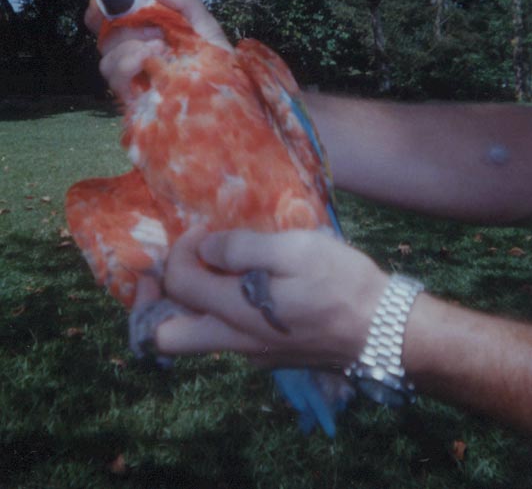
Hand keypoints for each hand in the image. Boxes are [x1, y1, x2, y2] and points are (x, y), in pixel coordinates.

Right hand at [85, 0, 231, 102]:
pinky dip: (129, 64)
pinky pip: (116, 80)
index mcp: (147, 32)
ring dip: (127, 48)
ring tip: (160, 46)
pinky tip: (153, 60)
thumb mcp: (205, 24)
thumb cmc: (217, 62)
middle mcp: (135, 54)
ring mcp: (133, 78)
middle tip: (154, 28)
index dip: (99, 11)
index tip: (101, 1)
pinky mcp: (134, 99)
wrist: (230, 98)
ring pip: (106, 59)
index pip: (110, 21)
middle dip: (121, 27)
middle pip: (105, 37)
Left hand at [156, 228, 386, 367]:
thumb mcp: (296, 250)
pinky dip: (217, 311)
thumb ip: (243, 249)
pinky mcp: (269, 355)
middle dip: (153, 302)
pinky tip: (242, 286)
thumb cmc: (342, 283)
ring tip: (207, 270)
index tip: (202, 232)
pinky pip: (225, 337)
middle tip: (167, 271)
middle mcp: (235, 342)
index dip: (179, 252)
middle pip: (165, 337)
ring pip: (194, 339)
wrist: (386, 331)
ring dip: (186, 306)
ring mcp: (252, 354)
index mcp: (237, 312)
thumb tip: (205, 249)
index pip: (178, 284)